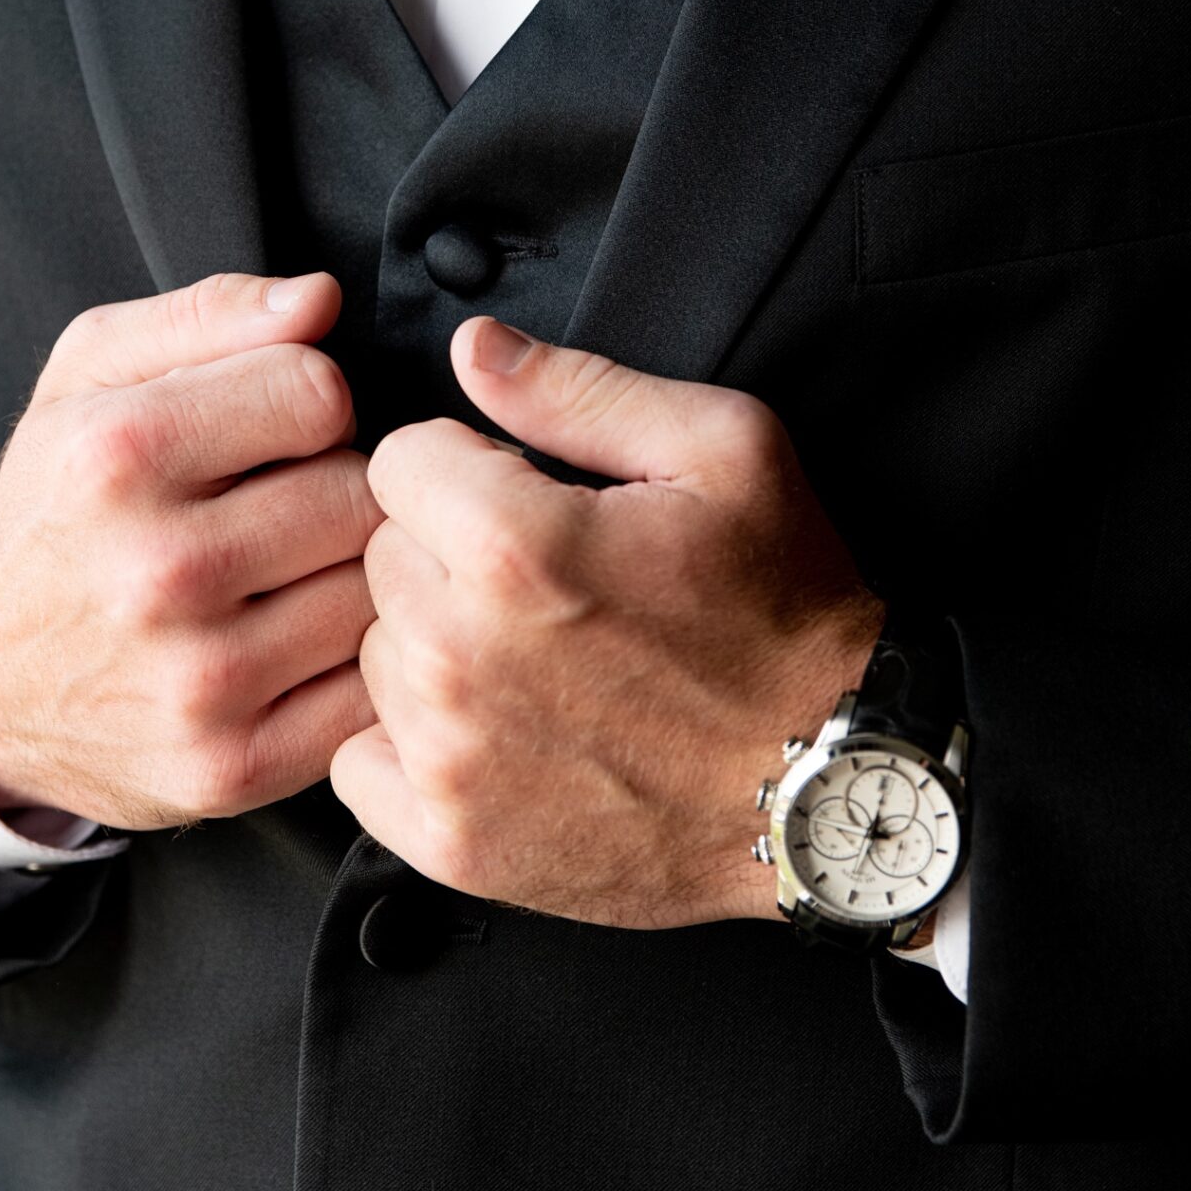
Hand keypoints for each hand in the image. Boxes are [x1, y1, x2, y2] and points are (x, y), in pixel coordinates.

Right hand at [0, 272, 380, 830]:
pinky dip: (354, 665)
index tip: (278, 428)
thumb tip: (320, 299)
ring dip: (352, 576)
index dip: (311, 401)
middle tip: (292, 505)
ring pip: (374, 594)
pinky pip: (367, 692)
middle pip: (357, 495)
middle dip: (339, 487)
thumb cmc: (58, 507)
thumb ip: (208, 316)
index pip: (317, 391)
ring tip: (296, 572)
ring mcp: (198, 680)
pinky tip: (302, 643)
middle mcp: (156, 571)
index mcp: (119, 455)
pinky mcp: (231, 765)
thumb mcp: (89, 377)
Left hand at [331, 317, 882, 928]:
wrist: (831, 784)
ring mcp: (449, 757)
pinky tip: (498, 733)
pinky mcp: (450, 841)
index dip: (468, 468)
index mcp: (513, 546)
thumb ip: (577, 388)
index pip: (398, 460)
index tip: (526, 501)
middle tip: (547, 589)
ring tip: (538, 664)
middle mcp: (459, 654)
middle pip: (380, 556)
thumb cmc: (786, 617)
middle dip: (448, 554)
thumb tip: (472, 349)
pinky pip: (359, 759)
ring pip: (375, 653)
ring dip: (434, 648)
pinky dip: (412, 746)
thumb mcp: (723, 451)